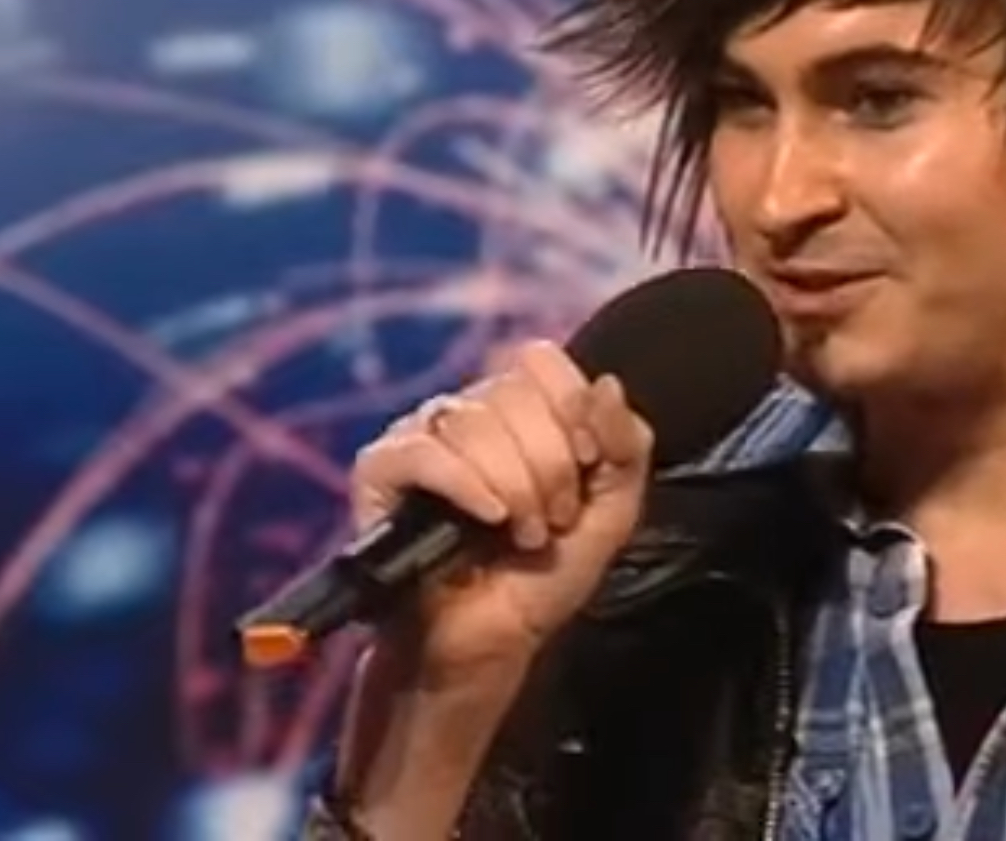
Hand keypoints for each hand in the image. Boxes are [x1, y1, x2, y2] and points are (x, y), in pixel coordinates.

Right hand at [346, 339, 654, 684]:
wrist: (490, 644)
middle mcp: (465, 412)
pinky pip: (425, 451)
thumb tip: (607, 384)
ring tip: (523, 535)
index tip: (587, 462)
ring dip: (516, 487)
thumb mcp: (611, 512)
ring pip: (473, 422)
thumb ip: (625, 445)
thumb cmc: (542, 578)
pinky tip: (489, 519)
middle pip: (513, 392)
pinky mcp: (380, 471)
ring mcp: (419, 437)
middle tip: (552, 520)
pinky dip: (467, 485)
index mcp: (517, 410)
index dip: (572, 407)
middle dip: (550, 464)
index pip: (540, 362)